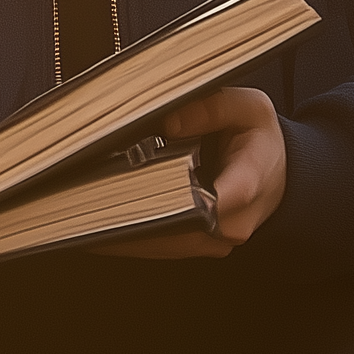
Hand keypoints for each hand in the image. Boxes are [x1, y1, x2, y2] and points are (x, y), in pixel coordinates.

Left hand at [93, 86, 287, 259]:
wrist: (276, 173)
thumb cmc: (257, 138)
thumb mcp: (249, 108)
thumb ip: (214, 107)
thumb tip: (170, 119)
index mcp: (252, 178)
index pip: (224, 193)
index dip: (186, 194)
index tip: (148, 189)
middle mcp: (233, 221)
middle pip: (180, 226)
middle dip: (136, 212)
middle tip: (87, 195)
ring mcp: (214, 239)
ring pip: (164, 244)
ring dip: (122, 230)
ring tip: (77, 210)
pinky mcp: (196, 244)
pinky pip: (159, 246)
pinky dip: (126, 235)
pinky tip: (90, 220)